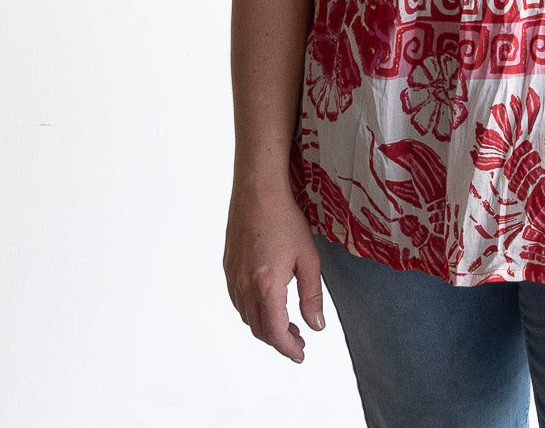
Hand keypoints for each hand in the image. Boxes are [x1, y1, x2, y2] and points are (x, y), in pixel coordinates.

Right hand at [224, 184, 325, 362]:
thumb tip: (316, 326)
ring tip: (286, 324)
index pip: (275, 332)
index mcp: (266, 288)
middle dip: (278, 340)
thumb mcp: (308, 258)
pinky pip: (238, 300)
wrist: (258, 191)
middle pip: (259, 329)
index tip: (300, 354)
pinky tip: (267, 302)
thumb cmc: (285, 219)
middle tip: (298, 340)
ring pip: (246, 316)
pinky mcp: (228, 267)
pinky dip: (252, 311)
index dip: (288, 348)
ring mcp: (233, 277)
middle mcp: (244, 287)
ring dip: (265, 326)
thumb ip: (312, 295)